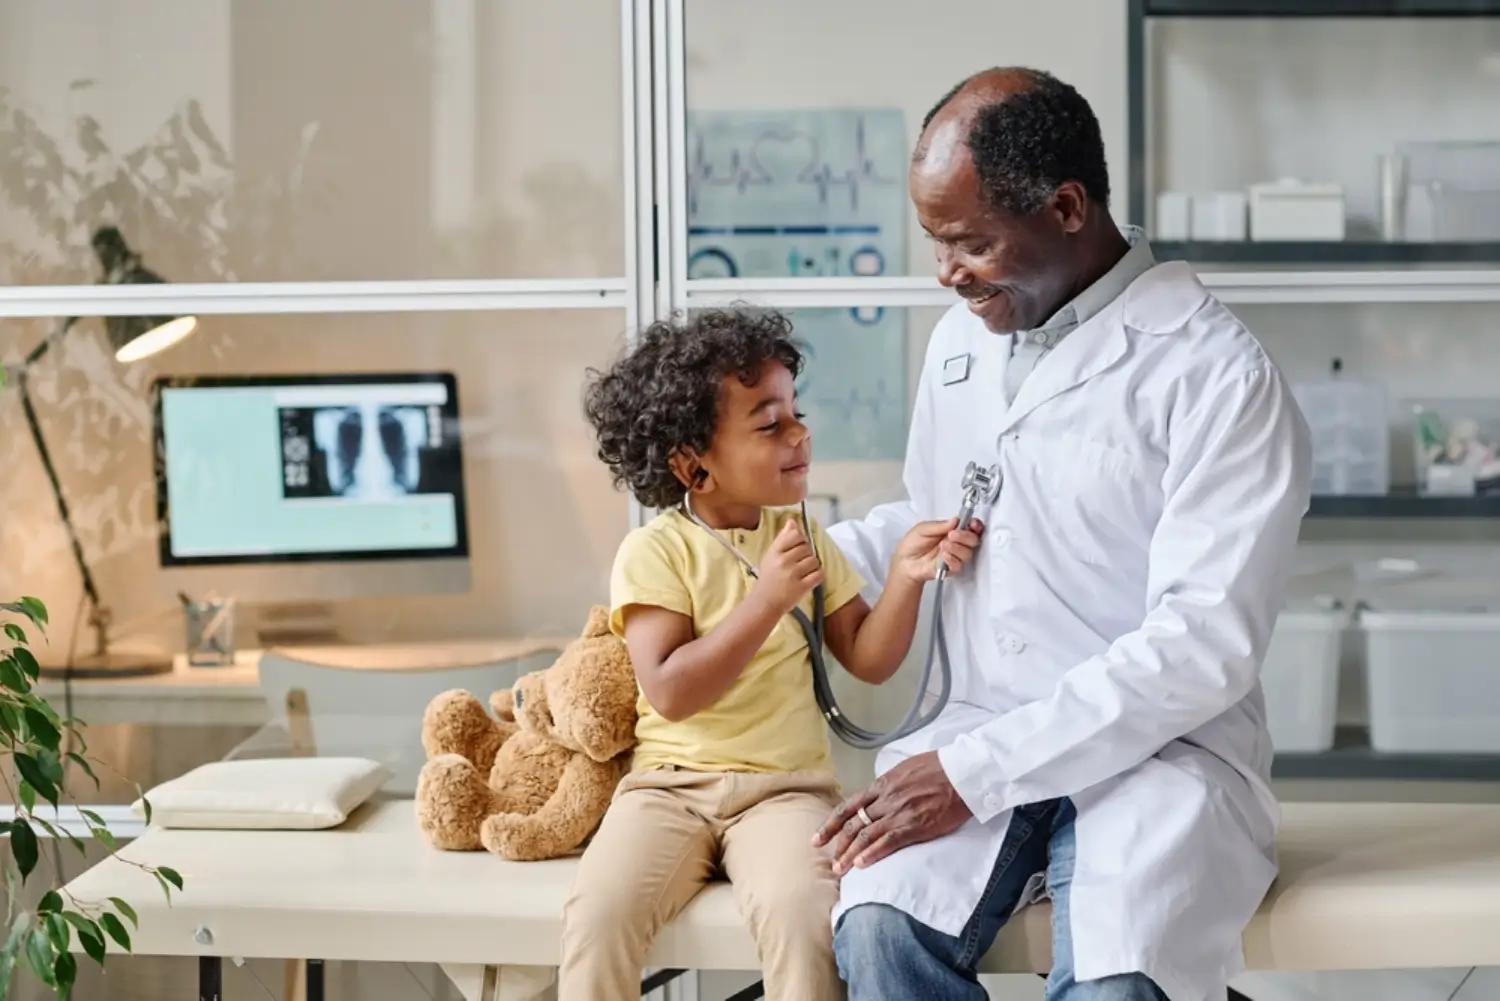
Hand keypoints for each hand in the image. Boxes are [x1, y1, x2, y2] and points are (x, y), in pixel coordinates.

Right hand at [753, 520, 823, 613]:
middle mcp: (784, 561)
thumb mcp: (771, 555)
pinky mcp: (802, 587)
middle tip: (799, 564)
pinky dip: (817, 577)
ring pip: (814, 561)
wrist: (765, 602)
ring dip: (812, 567)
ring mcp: (793, 574)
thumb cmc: (769, 577)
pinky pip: (819, 574)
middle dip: (806, 555)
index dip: (801, 540)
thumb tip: (792, 521)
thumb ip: (783, 538)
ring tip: (803, 573)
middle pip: (807, 548)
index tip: (798, 548)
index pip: (796, 535)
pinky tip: (809, 579)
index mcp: (776, 551)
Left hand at [812, 751, 971, 873]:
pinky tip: (861, 865)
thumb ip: (890, 783)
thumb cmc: (940, 767)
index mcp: (882, 784)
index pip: (848, 806)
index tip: (818, 838)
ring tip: (840, 870)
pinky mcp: (914, 826)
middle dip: (837, 844)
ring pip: (865, 836)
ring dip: (850, 855)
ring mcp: (898, 813)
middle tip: (829, 860)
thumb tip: (880, 792)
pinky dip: (872, 854)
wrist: (963, 772)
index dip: (831, 824)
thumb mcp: (907, 768)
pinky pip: (887, 842)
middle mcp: (885, 799)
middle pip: (853, 824)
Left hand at [891, 517, 983, 584]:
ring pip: (968, 553)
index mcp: (952, 530)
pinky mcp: (950, 569)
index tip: (972, 524)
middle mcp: (957, 543)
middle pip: (973, 540)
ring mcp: (955, 556)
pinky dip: (952, 559)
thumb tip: (956, 520)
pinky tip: (943, 555)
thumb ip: (940, 525)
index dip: (975, 525)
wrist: (904, 560)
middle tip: (952, 535)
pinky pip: (959, 565)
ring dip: (957, 548)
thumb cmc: (913, 543)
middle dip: (966, 536)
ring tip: (943, 545)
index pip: (971, 527)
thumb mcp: (923, 528)